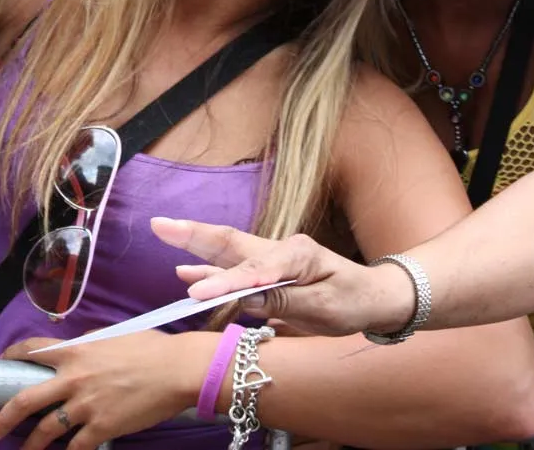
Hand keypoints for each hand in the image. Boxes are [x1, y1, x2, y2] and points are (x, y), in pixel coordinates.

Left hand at [0, 331, 205, 449]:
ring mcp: (86, 405)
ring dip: (31, 446)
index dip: (12, 355)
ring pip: (46, 430)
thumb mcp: (113, 336)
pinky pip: (76, 448)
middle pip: (25, 400)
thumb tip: (79, 349)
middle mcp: (74, 378)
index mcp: (76, 351)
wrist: (175, 369)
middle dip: (5, 417)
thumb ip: (89, 345)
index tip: (2, 362)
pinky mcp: (102, 428)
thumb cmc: (150, 348)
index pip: (32, 350)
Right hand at [151, 217, 413, 336]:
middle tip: (160, 224)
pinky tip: (186, 271)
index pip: (254, 271)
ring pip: (227, 251)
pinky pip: (233, 268)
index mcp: (296, 254)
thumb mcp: (325, 308)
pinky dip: (208, 270)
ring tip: (164, 232)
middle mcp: (279, 249)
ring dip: (194, 244)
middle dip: (193, 234)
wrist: (373, 296)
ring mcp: (271, 258)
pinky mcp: (267, 271)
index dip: (224, 284)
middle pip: (230, 242)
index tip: (197, 295)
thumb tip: (246, 298)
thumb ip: (284, 300)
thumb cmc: (353, 301)